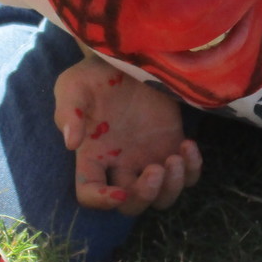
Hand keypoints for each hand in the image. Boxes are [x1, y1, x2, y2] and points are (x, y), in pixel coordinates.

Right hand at [53, 55, 202, 214]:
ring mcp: (147, 158)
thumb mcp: (73, 85)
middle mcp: (119, 165)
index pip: (89, 193)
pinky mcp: (171, 145)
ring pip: (162, 198)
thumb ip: (68, 111)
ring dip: (171, 188)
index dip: (102, 201)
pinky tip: (188, 145)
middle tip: (155, 170)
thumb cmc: (96, 74)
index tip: (119, 192)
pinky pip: (187, 175)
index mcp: (92, 156)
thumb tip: (71, 143)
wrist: (128, 56)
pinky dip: (192, 170)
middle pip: (131, 205)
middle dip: (145, 196)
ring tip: (176, 158)